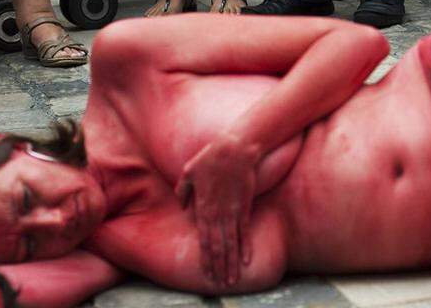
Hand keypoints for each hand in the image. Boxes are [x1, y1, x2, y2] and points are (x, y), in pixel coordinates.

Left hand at [174, 135, 259, 286]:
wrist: (237, 147)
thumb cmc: (211, 156)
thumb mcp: (188, 171)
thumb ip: (184, 190)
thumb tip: (183, 206)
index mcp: (203, 207)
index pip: (204, 240)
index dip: (205, 259)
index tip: (206, 274)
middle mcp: (219, 214)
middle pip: (219, 247)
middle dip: (219, 267)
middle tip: (221, 284)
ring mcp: (234, 211)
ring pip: (233, 243)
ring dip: (233, 262)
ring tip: (233, 279)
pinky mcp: (246, 205)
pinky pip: (246, 230)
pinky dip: (246, 246)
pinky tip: (248, 259)